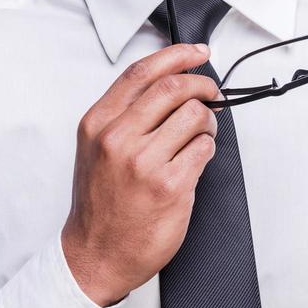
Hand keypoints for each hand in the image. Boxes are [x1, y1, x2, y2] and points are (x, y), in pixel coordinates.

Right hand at [61, 43, 222, 305]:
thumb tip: (170, 82)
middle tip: (212, 93)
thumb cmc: (100, 203)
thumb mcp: (95, 148)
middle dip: (202, 85)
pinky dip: (207, 148)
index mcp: (97, 123)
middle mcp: (117, 138)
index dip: (177, 55)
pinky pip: (204, 148)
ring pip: (195, 115)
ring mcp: (143, 163)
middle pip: (173, 88)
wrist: (96, 254)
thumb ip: (124, 114)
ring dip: (208, 120)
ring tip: (202, 133)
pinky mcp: (170, 186)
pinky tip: (197, 158)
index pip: (141, 72)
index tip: (199, 52)